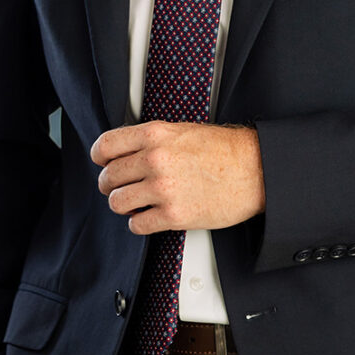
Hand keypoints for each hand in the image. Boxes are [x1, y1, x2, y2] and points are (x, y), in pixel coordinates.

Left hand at [90, 121, 265, 234]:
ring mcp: (162, 189)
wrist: (254, 170)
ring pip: (117, 202)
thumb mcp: (182, 130)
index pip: (106, 145)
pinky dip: (138, 223)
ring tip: (133, 202)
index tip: (101, 162)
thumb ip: (152, 139)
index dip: (99, 156)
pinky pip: (137, 224)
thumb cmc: (224, 150)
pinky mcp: (173, 216)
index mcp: (155, 135)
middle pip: (108, 176)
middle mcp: (155, 160)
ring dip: (122, 204)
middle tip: (118, 186)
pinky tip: (148, 216)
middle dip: (110, 183)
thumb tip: (128, 151)